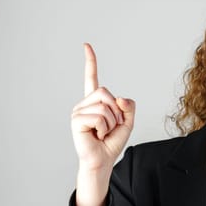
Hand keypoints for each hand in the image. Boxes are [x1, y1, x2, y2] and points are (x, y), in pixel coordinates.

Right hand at [71, 43, 135, 171]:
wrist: (103, 160)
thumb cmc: (112, 142)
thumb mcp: (127, 122)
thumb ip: (128, 106)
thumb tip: (118, 97)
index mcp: (95, 102)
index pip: (92, 78)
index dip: (91, 62)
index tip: (86, 45)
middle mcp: (85, 103)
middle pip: (106, 92)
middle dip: (116, 111)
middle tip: (111, 126)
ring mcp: (78, 111)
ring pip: (105, 105)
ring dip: (111, 122)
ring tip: (103, 132)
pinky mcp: (76, 120)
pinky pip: (99, 117)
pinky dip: (104, 128)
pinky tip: (97, 135)